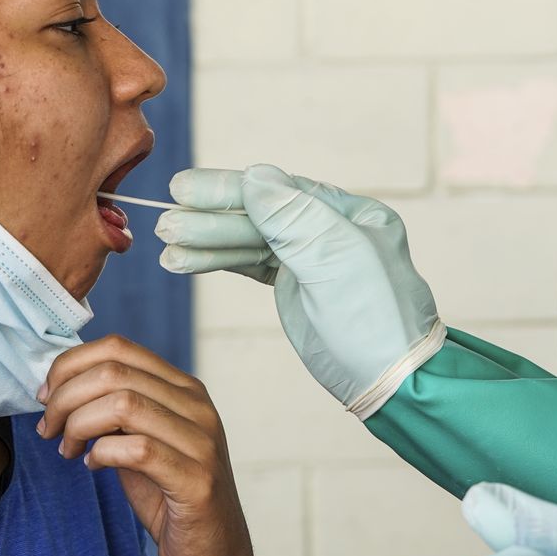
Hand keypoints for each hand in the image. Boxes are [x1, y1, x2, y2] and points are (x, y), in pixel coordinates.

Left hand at [36, 335, 257, 555]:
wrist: (212, 555)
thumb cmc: (170, 497)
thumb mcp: (141, 441)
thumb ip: (117, 411)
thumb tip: (62, 387)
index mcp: (184, 389)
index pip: (119, 347)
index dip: (71, 365)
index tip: (46, 395)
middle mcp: (197, 406)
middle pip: (114, 372)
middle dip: (65, 397)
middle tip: (49, 428)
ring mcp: (201, 441)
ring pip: (123, 404)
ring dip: (78, 425)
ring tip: (68, 449)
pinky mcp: (196, 479)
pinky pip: (137, 449)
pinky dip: (102, 454)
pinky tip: (93, 466)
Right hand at [156, 164, 443, 416]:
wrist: (390, 380)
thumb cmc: (374, 319)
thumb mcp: (335, 260)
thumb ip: (293, 217)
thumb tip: (255, 175)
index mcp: (351, 214)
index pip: (280, 192)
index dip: (230, 189)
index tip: (185, 187)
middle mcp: (331, 229)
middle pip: (261, 215)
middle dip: (211, 219)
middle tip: (166, 221)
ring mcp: (312, 258)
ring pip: (251, 241)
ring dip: (206, 243)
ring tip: (166, 246)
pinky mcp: (296, 286)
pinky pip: (251, 264)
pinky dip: (217, 261)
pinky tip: (183, 260)